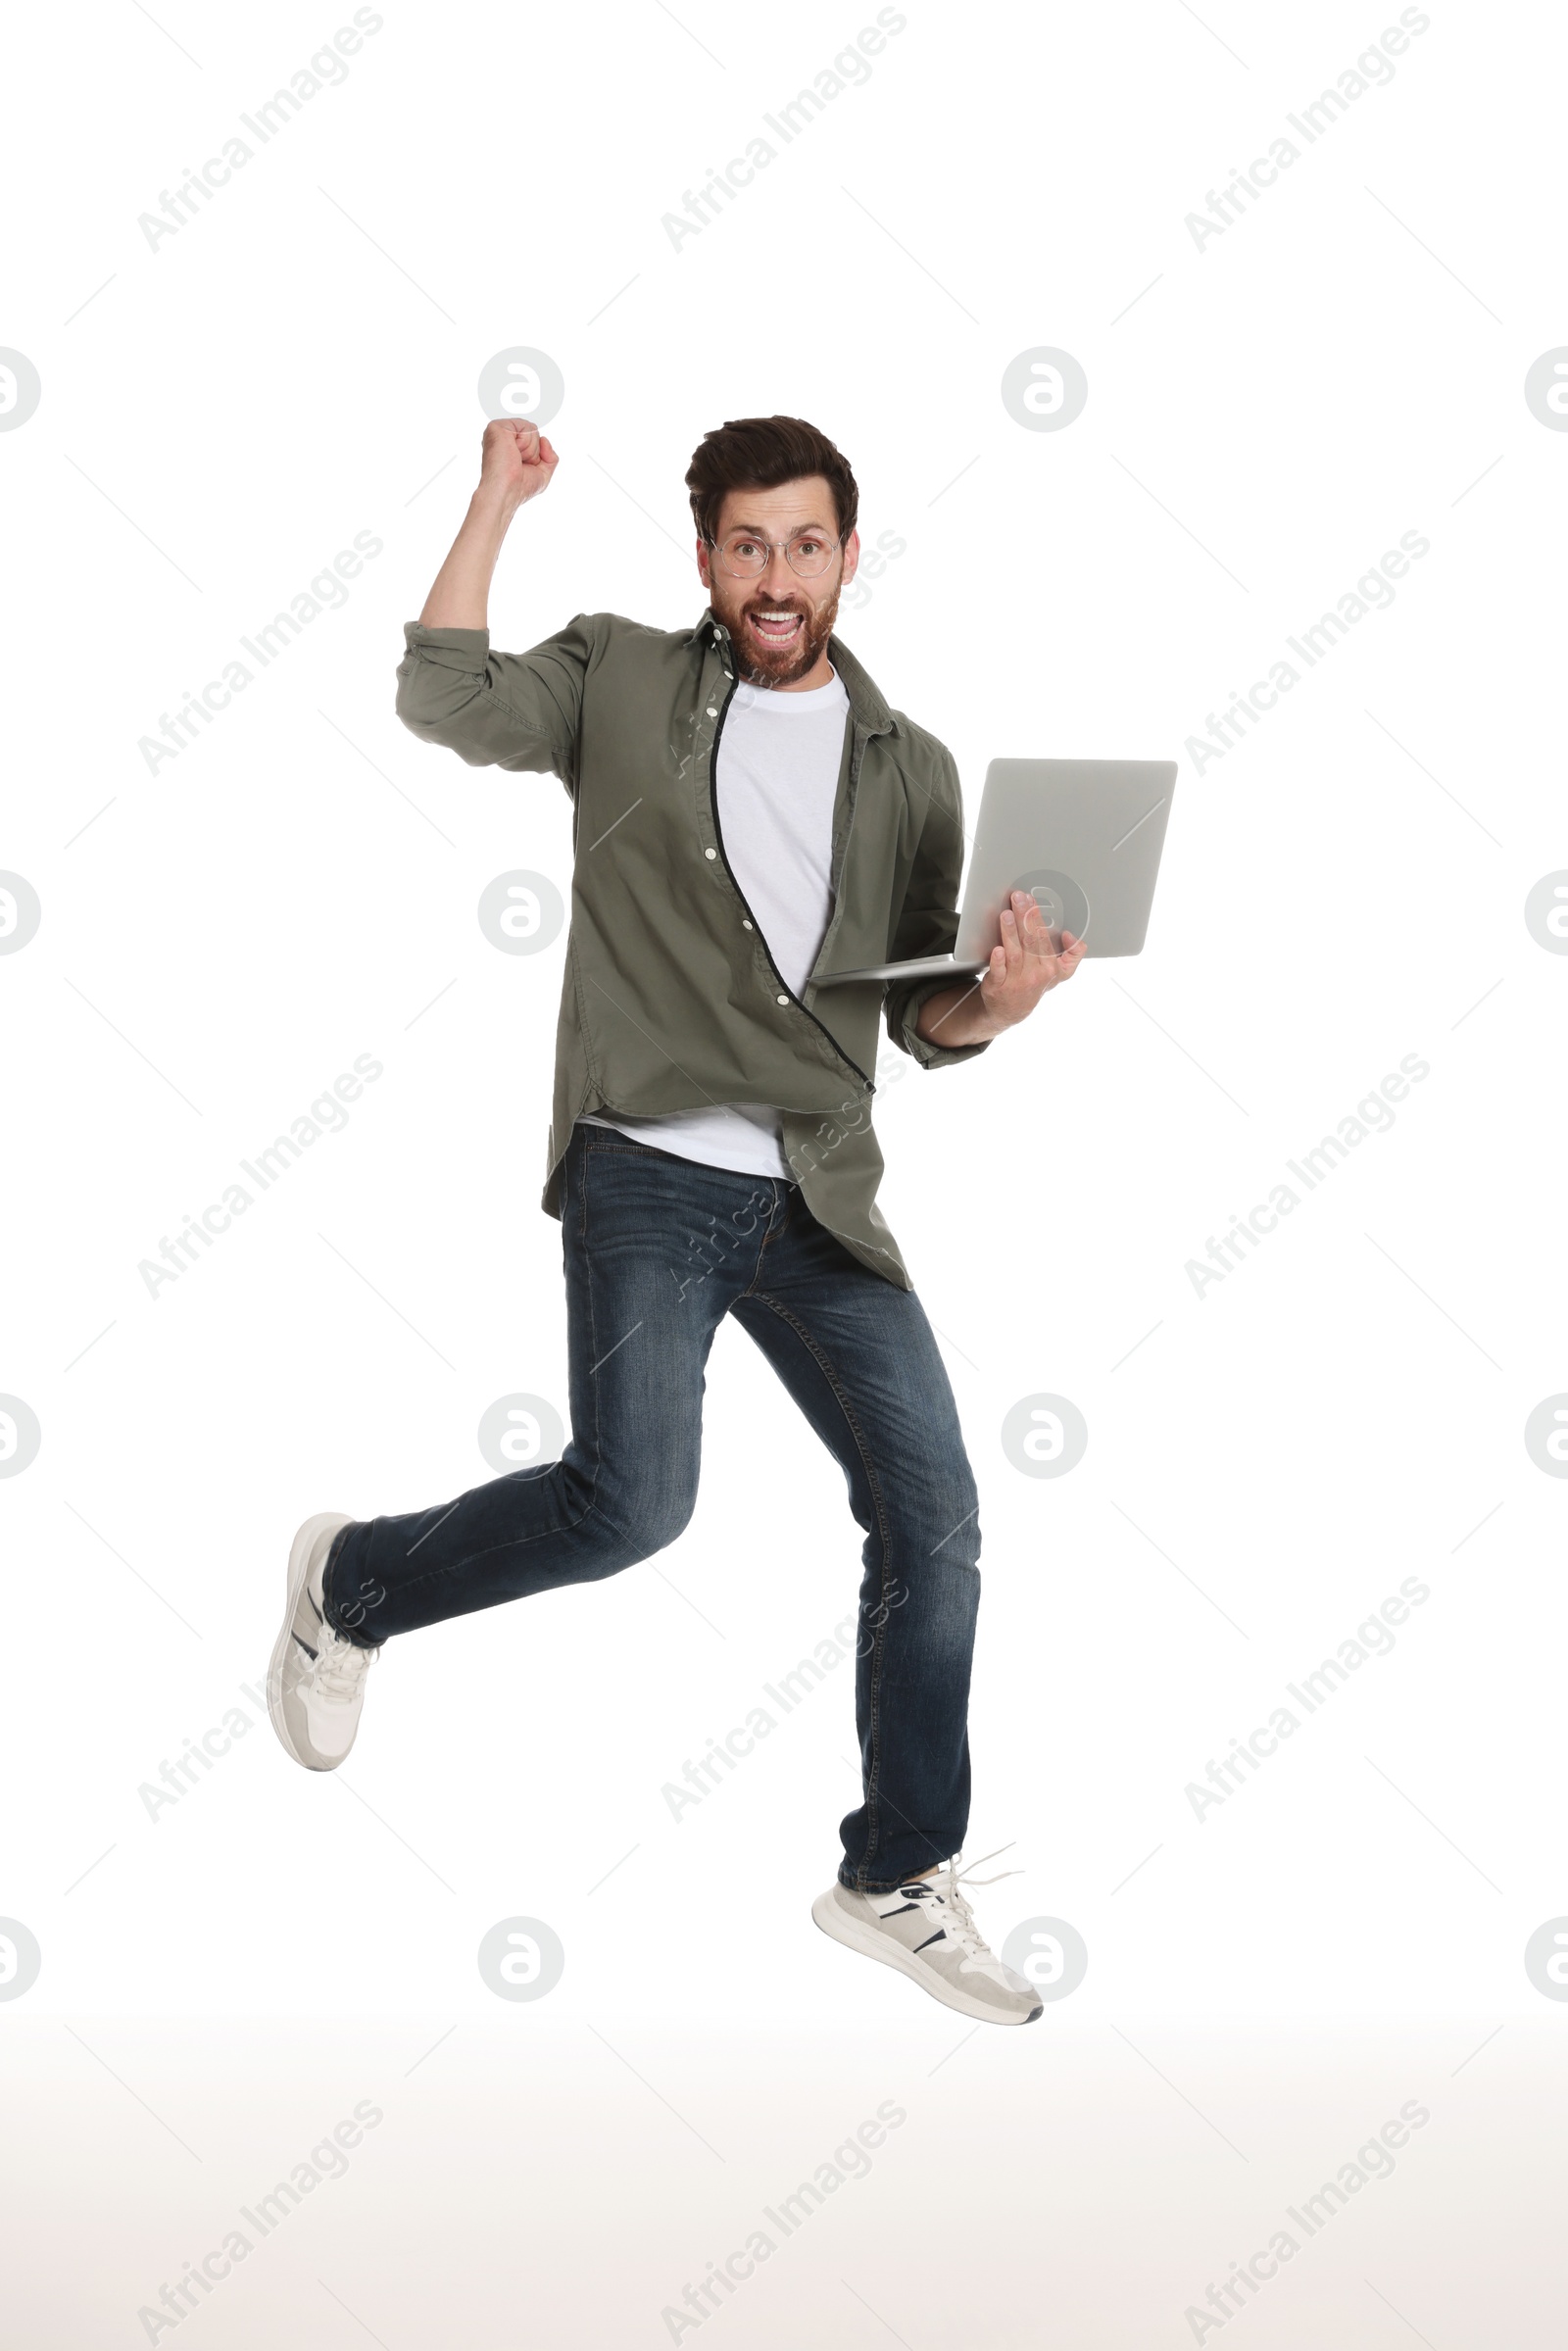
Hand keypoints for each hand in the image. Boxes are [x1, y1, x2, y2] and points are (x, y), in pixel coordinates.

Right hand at [478, 418, 558, 510]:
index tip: (522, 467)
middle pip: (535, 432)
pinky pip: (526, 428)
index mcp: (510, 445)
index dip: (536, 455)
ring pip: (532, 429)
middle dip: (534, 451)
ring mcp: (499, 430)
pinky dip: (525, 444)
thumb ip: (550, 457)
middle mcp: (503, 436)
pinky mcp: (497, 427)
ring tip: (514, 459)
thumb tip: (544, 439)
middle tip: (519, 463)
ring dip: (530, 450)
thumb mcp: (543, 474)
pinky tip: (512, 453)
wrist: (506, 491)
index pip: (535, 439)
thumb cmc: (520, 487)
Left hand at [977, 890, 1084, 1030]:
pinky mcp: (998, 986)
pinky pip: (999, 972)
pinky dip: (998, 961)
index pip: (1045, 939)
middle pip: (1030, 941)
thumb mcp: (1061, 973)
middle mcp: (1035, 974)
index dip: (1039, 920)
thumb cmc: (1035, 984)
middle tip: (1018, 898)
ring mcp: (1016, 981)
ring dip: (1011, 932)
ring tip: (1007, 914)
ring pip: (1015, 953)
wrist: (1011, 1010)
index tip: (1034, 903)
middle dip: (1025, 917)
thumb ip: (1073, 954)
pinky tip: (997, 949)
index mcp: (1051, 968)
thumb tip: (1071, 935)